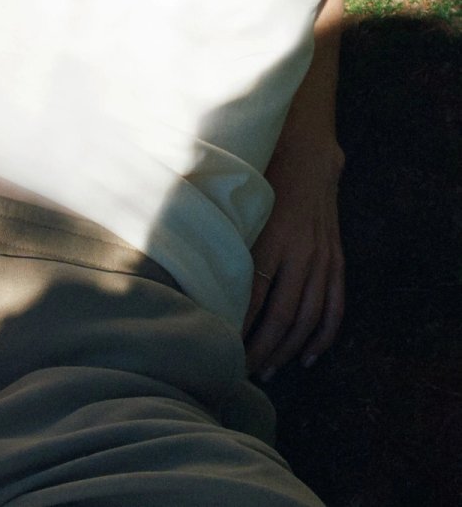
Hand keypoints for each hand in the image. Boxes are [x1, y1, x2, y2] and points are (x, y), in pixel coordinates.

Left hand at [243, 137, 345, 380]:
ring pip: (308, 318)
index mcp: (272, 237)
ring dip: (288, 350)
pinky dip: (324, 336)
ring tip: (268, 370)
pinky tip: (308, 357)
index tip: (222, 347)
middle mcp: (301, 252)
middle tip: (242, 371)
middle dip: (262, 349)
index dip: (239, 326)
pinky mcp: (337, 260)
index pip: (253, 295)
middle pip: (282, 315)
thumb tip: (187, 264)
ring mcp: (323, 258)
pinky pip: (335, 306)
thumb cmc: (263, 175)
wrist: (308, 154)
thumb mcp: (239, 202)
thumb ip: (221, 233)